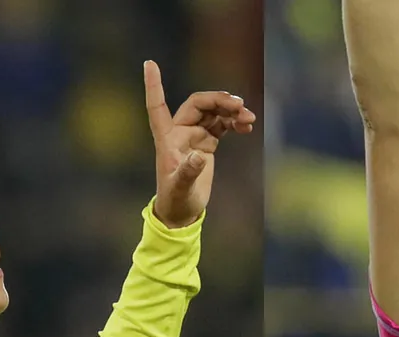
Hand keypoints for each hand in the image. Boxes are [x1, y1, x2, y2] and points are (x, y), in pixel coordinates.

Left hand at [144, 60, 254, 227]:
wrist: (183, 212)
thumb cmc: (175, 199)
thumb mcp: (180, 188)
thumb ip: (188, 172)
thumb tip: (199, 157)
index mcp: (166, 137)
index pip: (156, 105)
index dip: (154, 85)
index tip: (149, 62)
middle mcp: (179, 131)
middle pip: (198, 103)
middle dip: (219, 101)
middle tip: (240, 107)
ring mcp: (194, 135)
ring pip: (213, 112)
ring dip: (231, 111)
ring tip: (249, 119)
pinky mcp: (207, 142)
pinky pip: (222, 124)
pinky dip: (234, 122)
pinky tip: (247, 127)